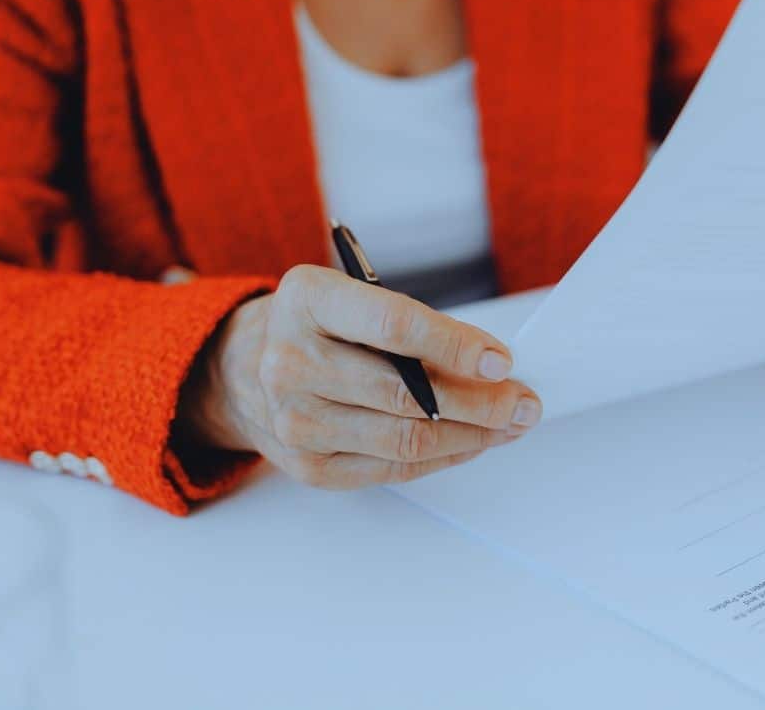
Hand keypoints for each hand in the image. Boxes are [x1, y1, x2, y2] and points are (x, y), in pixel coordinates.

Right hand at [179, 265, 541, 487]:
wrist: (241, 368)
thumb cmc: (315, 326)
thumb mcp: (351, 297)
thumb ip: (411, 324)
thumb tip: (488, 365)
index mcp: (306, 300)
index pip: (392, 325)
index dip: (454, 346)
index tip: (500, 360)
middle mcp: (290, 361)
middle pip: (405, 395)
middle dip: (480, 402)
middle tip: (523, 401)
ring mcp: (293, 420)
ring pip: (405, 440)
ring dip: (472, 435)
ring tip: (509, 424)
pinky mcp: (307, 465)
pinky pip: (392, 468)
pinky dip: (443, 457)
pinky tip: (472, 442)